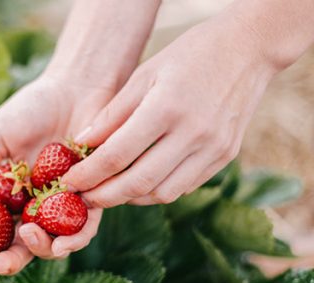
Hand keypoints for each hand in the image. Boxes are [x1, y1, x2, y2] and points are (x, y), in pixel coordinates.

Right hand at [0, 73, 111, 275]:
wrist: (77, 86)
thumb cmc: (31, 109)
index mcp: (7, 201)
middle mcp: (33, 210)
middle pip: (19, 250)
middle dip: (8, 263)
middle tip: (0, 265)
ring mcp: (62, 208)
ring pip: (51, 246)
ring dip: (39, 250)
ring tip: (30, 235)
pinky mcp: (92, 200)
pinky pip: (84, 229)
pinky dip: (73, 239)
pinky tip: (62, 240)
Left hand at [61, 11, 277, 206]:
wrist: (252, 46)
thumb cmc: (190, 55)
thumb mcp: (145, 73)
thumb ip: (112, 113)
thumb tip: (80, 144)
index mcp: (166, 108)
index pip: (116, 156)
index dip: (87, 175)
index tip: (68, 183)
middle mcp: (192, 132)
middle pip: (136, 184)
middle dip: (104, 197)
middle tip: (84, 198)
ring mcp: (212, 148)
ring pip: (160, 194)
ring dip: (130, 198)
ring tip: (110, 191)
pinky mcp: (224, 156)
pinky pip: (182, 187)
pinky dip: (156, 191)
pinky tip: (141, 183)